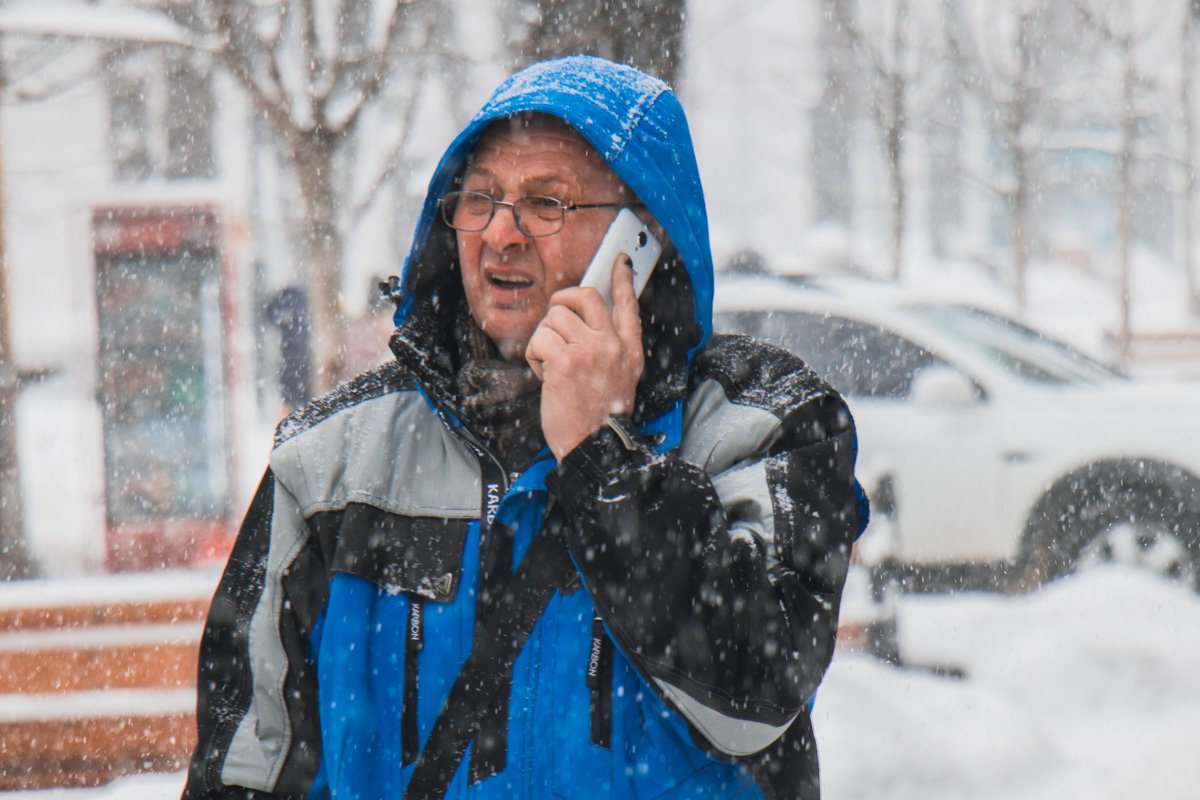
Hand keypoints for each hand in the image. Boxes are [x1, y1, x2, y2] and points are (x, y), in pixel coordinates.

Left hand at [526, 255, 643, 460]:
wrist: (593, 447)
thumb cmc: (599, 416)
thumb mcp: (621, 377)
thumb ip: (610, 348)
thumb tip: (584, 320)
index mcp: (629, 350)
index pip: (628, 305)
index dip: (622, 280)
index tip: (619, 262)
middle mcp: (612, 345)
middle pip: (584, 296)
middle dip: (563, 300)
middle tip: (556, 316)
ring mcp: (589, 351)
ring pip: (554, 317)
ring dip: (544, 339)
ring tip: (553, 365)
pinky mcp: (564, 361)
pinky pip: (539, 339)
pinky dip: (535, 356)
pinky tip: (545, 375)